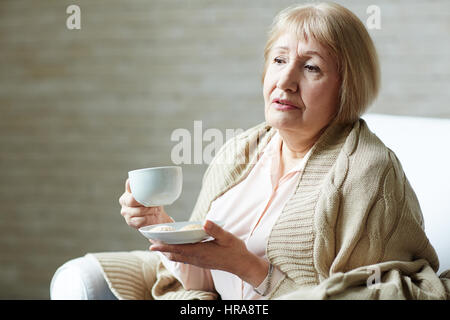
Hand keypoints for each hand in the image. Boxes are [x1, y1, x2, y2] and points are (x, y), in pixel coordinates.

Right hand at [119, 178, 173, 228]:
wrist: (156, 218)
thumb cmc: (153, 204)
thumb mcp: (152, 194)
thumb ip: (150, 188)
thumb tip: (159, 181)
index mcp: (128, 191)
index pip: (129, 184)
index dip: (135, 185)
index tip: (143, 188)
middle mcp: (124, 200)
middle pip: (132, 200)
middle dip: (145, 202)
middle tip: (154, 203)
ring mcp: (126, 211)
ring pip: (138, 211)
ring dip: (149, 211)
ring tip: (155, 210)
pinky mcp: (130, 221)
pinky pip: (139, 220)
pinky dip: (147, 219)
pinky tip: (151, 217)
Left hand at [149, 220, 268, 286]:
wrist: (242, 265)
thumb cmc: (235, 250)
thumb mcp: (227, 237)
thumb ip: (215, 230)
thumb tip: (205, 221)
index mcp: (201, 252)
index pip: (178, 249)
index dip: (164, 246)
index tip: (152, 243)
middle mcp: (197, 258)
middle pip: (175, 254)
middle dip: (162, 248)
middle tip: (150, 241)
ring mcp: (199, 262)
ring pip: (179, 258)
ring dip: (168, 252)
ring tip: (159, 245)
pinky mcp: (202, 262)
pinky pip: (184, 259)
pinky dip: (176, 254)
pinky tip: (175, 250)